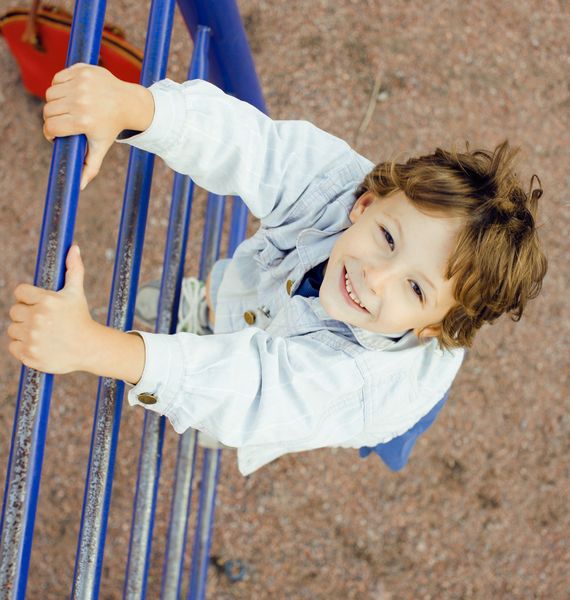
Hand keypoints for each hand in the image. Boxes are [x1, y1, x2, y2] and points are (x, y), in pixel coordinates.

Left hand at [7, 245, 96, 373]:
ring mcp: (32, 338)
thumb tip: (73, 247)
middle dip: (27, 314)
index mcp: (46, 301)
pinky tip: (39, 344)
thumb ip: (73, 269)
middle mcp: (37, 319)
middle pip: (14, 311)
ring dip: (23, 330)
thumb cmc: (80, 318)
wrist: (89, 348)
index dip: (29, 297)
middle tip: (44, 321)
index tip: (40, 304)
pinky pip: (13, 346)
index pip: (20, 292)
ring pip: (13, 329)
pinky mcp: (29, 354)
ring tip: (42, 333)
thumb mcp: (76, 293)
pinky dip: (23, 346)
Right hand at [43, 63, 154, 189]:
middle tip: (63, 121)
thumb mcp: (100, 147)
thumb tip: (79, 187)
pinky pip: (57, 78)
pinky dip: (60, 86)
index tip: (55, 134)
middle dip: (53, 118)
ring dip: (55, 102)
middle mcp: (81, 101)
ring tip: (67, 108)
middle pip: (49, 110)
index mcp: (84, 121)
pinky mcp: (81, 70)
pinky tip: (71, 94)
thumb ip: (89, 168)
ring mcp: (81, 84)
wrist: (128, 103)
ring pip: (51, 94)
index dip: (50, 132)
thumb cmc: (111, 127)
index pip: (51, 127)